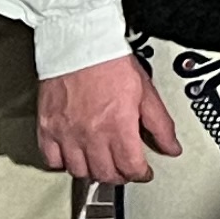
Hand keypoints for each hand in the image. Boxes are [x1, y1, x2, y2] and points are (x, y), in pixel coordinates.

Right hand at [37, 54, 176, 184]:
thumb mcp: (146, 91)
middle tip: (123, 169)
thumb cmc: (111, 61)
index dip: (140, 174)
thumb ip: (160, 124)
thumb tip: (172, 147)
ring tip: (101, 162)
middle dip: (119, 175)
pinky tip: (73, 156)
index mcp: (118, 125)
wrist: (80, 42)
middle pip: (105, 174)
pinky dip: (63, 163)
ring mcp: (66, 133)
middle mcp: (91, 134)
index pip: (130, 168)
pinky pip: (52, 160)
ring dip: (93, 172)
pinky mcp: (47, 127)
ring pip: (79, 171)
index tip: (143, 172)